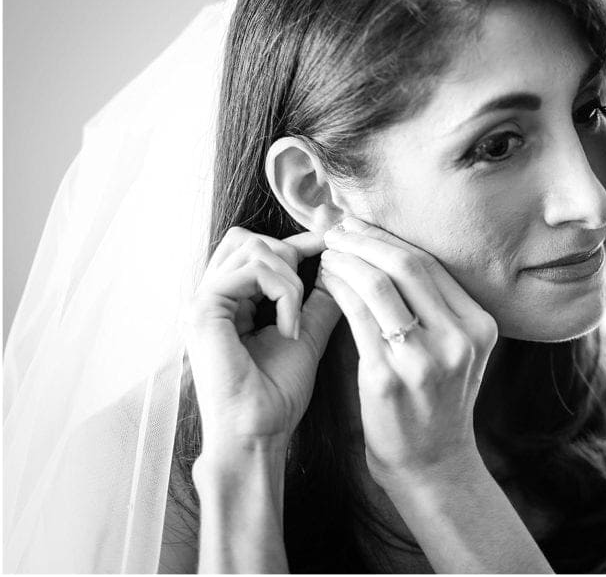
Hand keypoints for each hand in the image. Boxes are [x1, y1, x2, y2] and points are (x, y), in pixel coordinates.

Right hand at [183, 226, 342, 450]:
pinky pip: (253, 270)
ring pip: (253, 248)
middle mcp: (208, 298)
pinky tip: (288, 328)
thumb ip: (316, 299)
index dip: (293, 242)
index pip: (253, 249)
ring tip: (296, 320)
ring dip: (289, 280)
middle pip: (247, 238)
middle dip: (288, 256)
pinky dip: (282, 293)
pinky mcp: (202, 309)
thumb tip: (339, 264)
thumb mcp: (304, 334)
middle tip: (304, 298)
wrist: (258, 434)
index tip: (329, 242)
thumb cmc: (277, 395)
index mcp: (226, 303)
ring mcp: (200, 302)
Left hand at [319, 216, 498, 490]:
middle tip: (336, 229)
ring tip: (326, 252)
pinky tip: (325, 281)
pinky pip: (357, 316)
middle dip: (366, 240)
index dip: (389, 238)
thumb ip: (434, 306)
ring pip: (380, 285)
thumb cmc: (435, 402)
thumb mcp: (455, 351)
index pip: (431, 264)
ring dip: (347, 260)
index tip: (360, 224)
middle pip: (408, 266)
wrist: (432, 464)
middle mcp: (459, 338)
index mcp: (479, 326)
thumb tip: (387, 247)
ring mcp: (425, 359)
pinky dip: (338, 289)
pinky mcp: (389, 378)